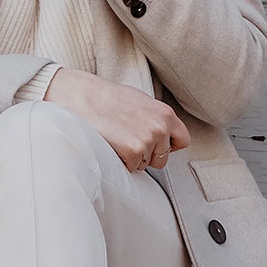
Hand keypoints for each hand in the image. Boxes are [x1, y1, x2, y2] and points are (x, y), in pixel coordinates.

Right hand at [45, 69, 189, 172]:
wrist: (82, 97)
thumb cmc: (107, 98)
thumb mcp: (141, 101)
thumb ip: (156, 118)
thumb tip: (163, 134)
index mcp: (166, 113)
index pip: (183, 140)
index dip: (168, 145)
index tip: (155, 144)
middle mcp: (161, 127)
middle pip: (163, 158)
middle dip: (148, 154)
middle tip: (128, 140)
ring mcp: (148, 140)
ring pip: (146, 164)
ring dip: (132, 158)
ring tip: (117, 138)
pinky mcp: (133, 151)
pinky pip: (131, 168)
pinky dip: (120, 161)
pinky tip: (111, 144)